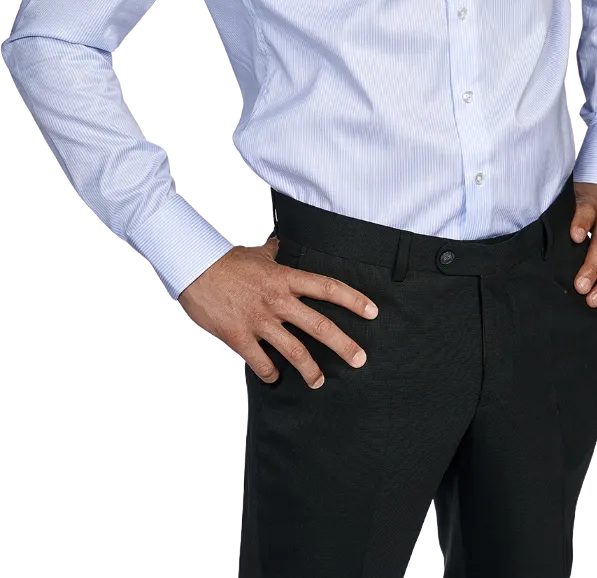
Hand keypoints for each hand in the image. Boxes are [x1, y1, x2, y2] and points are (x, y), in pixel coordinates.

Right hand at [177, 235, 378, 387]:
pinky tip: (274, 377)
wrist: (193, 268)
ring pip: (294, 351)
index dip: (353, 300)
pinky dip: (270, 374)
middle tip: (360, 359)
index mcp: (284, 278)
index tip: (372, 312)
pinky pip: (261, 363)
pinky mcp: (240, 337)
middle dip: (343, 344)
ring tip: (319, 381)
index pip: (327, 287)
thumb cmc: (225, 261)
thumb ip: (271, 252)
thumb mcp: (255, 253)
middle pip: (319, 325)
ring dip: (311, 370)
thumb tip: (279, 245)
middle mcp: (277, 300)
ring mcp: (259, 321)